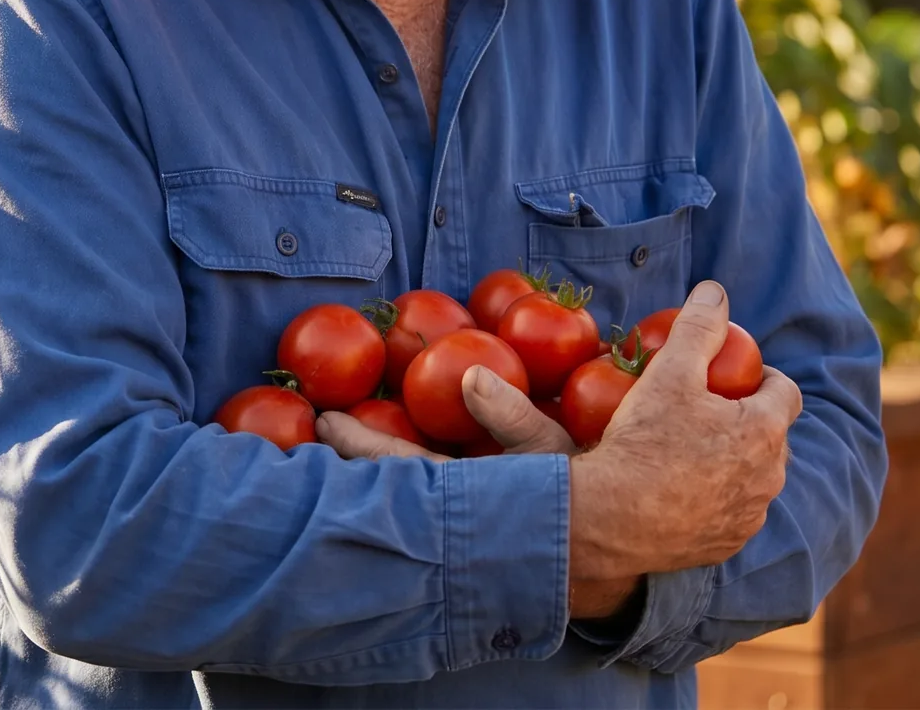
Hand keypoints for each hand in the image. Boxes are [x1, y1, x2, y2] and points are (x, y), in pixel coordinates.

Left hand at [317, 351, 636, 617]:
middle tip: (307, 439)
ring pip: (395, 496)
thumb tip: (471, 376)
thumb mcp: (549, 451)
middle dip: (345, 467)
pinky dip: (390, 482)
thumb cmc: (579, 492)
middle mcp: (448, 516)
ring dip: (362, 475)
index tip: (324, 421)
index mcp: (463, 495)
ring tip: (327, 451)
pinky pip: (417, 497)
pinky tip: (373, 472)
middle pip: (383, 487)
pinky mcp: (462, 528)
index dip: (359, 443)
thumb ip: (509, 414)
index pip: (399, 465)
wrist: (612, 544)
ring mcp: (452, 526)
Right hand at [568, 280, 802, 584]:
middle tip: (704, 410)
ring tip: (691, 450)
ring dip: (733, 462)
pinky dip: (715, 499)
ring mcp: (750, 516)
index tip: (731, 375)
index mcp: (764, 430)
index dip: (761, 377)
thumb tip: (715, 291)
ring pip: (753, 478)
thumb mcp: (669, 373)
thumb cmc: (643, 441)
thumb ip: (697, 327)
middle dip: (747, 420)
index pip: (785, 391)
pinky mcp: (726, 545)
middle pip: (770, 436)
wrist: (612, 520)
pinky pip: (731, 513)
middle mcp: (770, 477)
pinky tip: (680, 490)